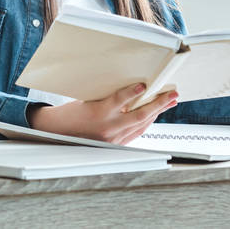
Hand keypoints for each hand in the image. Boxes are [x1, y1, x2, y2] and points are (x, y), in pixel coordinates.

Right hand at [27, 83, 178, 144]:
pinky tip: (153, 115)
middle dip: (159, 104)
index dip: (133, 92)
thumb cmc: (71, 113)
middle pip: (139, 115)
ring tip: (169, 103)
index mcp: (98, 112)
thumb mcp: (88, 99)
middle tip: (172, 95)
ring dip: (157, 113)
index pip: (120, 100)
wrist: (57, 133)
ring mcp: (112, 138)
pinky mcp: (115, 144)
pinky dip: (146, 122)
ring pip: (141, 125)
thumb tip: (132, 87)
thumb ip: (109, 95)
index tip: (144, 84)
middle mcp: (108, 128)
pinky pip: (136, 133)